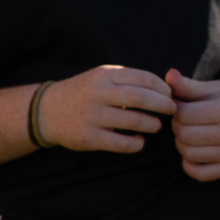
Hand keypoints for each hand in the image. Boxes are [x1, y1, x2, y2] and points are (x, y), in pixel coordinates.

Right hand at [36, 65, 173, 153]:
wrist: (47, 111)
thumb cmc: (85, 93)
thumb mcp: (102, 78)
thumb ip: (128, 80)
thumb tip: (166, 87)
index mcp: (105, 75)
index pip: (144, 79)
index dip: (163, 88)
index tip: (171, 96)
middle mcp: (98, 93)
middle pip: (141, 97)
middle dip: (163, 105)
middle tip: (172, 111)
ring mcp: (93, 116)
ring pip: (134, 121)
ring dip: (152, 125)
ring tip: (156, 126)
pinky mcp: (89, 137)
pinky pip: (121, 143)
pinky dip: (136, 143)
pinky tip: (139, 141)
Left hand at [165, 68, 219, 181]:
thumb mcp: (218, 87)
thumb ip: (190, 85)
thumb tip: (168, 75)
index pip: (184, 115)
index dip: (176, 109)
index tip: (180, 106)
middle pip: (184, 135)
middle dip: (177, 126)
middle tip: (183, 120)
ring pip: (189, 154)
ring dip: (181, 144)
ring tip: (188, 133)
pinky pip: (200, 174)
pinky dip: (189, 164)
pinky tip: (193, 151)